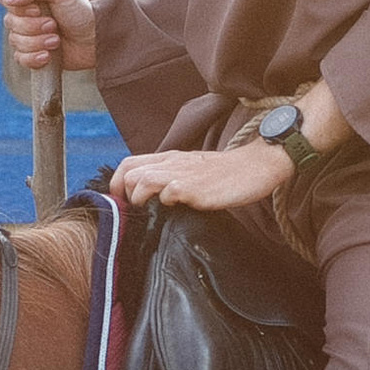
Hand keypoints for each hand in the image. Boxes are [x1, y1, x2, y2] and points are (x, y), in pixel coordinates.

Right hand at [0, 0, 97, 74]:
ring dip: (38, 42)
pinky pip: (20, 58)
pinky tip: (49, 55)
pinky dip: (34, 57)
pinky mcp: (32, 54)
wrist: (95, 39)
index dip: (18, 6)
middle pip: (10, 22)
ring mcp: (28, 35)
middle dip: (33, 26)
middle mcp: (26, 15)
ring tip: (56, 40)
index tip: (37, 8)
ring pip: (15, 41)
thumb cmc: (80, 12)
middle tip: (54, 25)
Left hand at [111, 141, 294, 212]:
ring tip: (151, 210)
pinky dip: (165, 202)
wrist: (253, 167)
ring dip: (140, 198)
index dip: (116, 184)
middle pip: (128, 173)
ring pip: (142, 180)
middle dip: (125, 195)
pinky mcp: (195, 187)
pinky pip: (169, 193)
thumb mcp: (190, 169)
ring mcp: (182, 174)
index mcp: (168, 158)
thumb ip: (170, 176)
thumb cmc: (223, 173)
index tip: (123, 203)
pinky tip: (176, 208)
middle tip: (137, 211)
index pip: (127, 164)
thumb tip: (150, 197)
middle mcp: (171, 163)